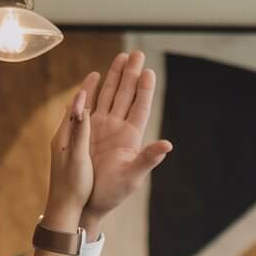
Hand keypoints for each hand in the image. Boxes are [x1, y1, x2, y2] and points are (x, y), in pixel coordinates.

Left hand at [42, 86, 92, 231]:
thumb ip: (80, 128)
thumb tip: (80, 102)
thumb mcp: (78, 156)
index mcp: (65, 136)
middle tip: (101, 74)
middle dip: (90, 91)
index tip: (97, 73)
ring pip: (78, 120)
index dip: (87, 89)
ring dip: (88, 104)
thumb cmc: (72, 187)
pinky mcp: (71, 159)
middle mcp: (64, 139)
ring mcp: (67, 149)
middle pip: (78, 108)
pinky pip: (80, 134)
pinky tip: (89, 123)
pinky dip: (87, 122)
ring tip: (96, 92)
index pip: (76, 105)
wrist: (64, 212)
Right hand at [76, 51, 172, 238]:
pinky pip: (91, 105)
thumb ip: (148, 159)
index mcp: (131, 138)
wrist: (88, 201)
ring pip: (110, 96)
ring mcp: (103, 128)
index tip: (149, 71)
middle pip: (126, 96)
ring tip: (121, 57)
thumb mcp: (133, 176)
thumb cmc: (112, 193)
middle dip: (131, 74)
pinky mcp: (87, 131)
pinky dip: (93, 90)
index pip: (140, 108)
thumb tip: (167, 145)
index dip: (145, 90)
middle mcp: (118, 130)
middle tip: (136, 53)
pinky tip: (96, 76)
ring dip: (116, 77)